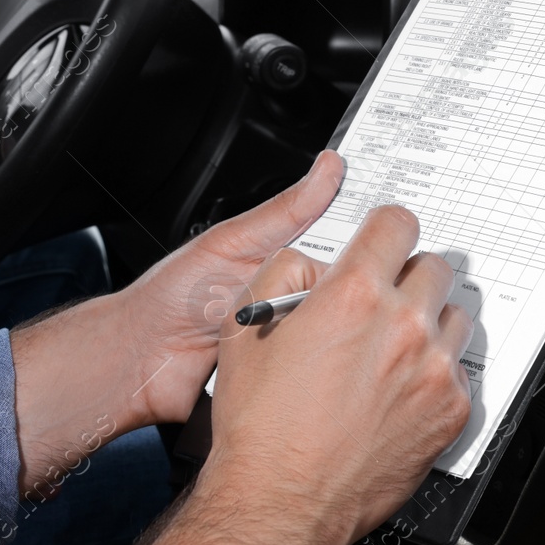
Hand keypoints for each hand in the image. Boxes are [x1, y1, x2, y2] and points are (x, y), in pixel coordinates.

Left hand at [7, 151, 342, 496]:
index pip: (346, 245)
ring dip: (346, 332)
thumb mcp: (233, 242)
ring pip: (344, 333)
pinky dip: (327, 367)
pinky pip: (320, 369)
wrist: (139, 364)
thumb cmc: (172, 299)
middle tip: (376, 283)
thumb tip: (328, 167)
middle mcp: (296, 300)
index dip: (374, 242)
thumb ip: (285, 211)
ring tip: (335, 322)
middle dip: (365, 290)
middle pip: (353, 292)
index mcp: (286, 260)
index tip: (404, 232)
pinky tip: (332, 361)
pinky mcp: (287, 378)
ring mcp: (294, 341)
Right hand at [132, 204, 473, 544]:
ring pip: (455, 316)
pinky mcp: (452, 411)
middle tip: (386, 299)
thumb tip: (318, 264)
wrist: (279, 502)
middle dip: (408, 275)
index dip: (386, 228)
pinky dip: (438, 371)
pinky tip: (403, 388)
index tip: (385, 238)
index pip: (397, 223)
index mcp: (353, 296)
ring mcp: (434, 370)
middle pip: (434, 266)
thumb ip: (285, 274)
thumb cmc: (260, 426)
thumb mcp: (246, 327)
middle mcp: (403, 327)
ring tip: (395, 348)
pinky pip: (461, 369)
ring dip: (430, 321)